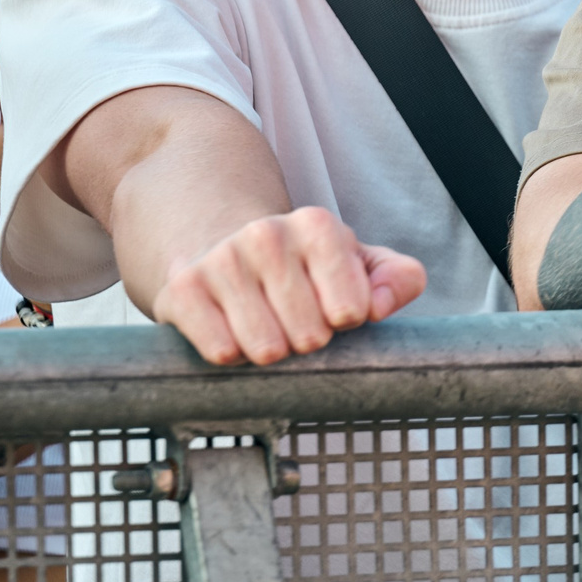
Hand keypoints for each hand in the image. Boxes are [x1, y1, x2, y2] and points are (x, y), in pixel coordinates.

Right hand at [151, 206, 425, 365]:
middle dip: (309, 342)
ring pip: (266, 348)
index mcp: (317, 225)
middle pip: (310, 335)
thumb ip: (399, 279)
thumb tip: (382, 307)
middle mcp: (267, 233)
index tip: (335, 310)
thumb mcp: (362, 266)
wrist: (225, 252)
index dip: (347, 323)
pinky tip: (232, 333)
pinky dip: (233, 357)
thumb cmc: (307, 270)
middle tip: (296, 323)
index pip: (352, 309)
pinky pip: (221, 352)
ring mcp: (221, 260)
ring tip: (266, 327)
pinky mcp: (181, 290)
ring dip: (271, 353)